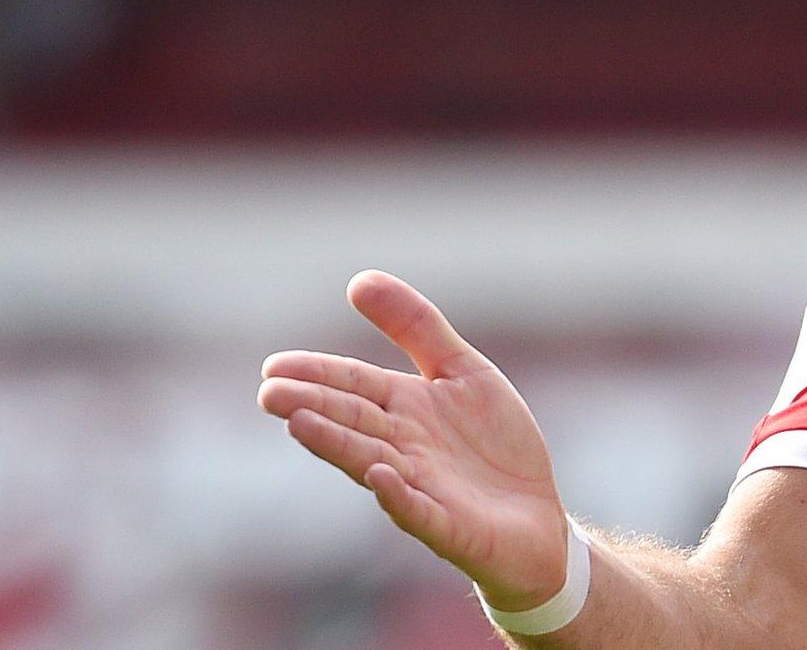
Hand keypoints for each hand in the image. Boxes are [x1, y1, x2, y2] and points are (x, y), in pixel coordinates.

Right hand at [258, 270, 572, 609]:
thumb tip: (358, 279)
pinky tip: (382, 476)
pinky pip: (420, 512)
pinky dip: (399, 495)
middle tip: (269, 393)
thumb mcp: (462, 371)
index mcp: (405, 409)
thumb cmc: (494, 444)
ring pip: (372, 463)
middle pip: (352, 422)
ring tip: (300, 425)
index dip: (318, 374)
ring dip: (337, 445)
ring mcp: (423, 489)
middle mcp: (403, 448)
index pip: (354, 386)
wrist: (537, 514)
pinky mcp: (450, 526)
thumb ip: (416, 327)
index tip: (272, 366)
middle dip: (312, 407)